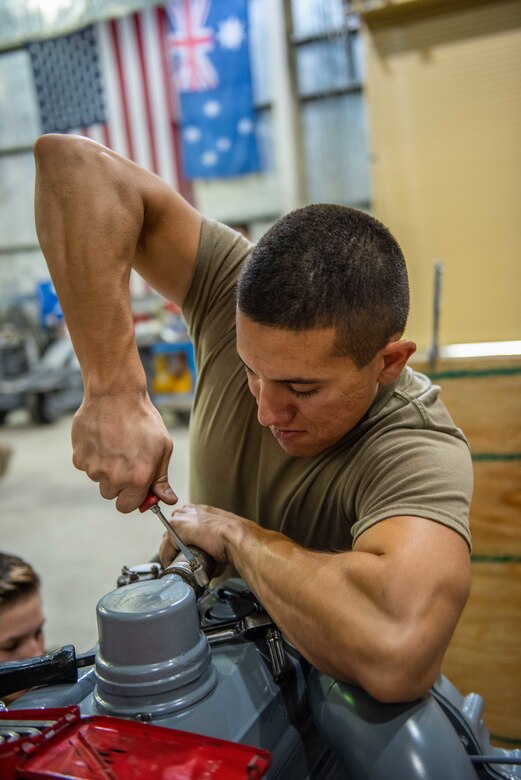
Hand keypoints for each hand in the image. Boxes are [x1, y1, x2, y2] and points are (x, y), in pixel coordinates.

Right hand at [71, 390, 176, 512]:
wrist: (115, 394)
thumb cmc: (143, 419)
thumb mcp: (163, 447)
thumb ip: (161, 478)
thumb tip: (168, 499)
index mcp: (137, 479)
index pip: (127, 506)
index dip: (132, 497)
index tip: (134, 486)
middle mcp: (113, 478)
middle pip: (111, 494)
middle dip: (118, 483)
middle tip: (125, 459)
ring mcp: (93, 468)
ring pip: (98, 478)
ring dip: (105, 467)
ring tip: (114, 443)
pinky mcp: (79, 457)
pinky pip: (85, 465)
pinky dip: (92, 456)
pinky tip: (102, 438)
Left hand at [159, 504, 251, 567]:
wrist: (236, 537)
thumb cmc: (234, 538)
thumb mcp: (222, 534)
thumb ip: (212, 540)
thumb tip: (211, 557)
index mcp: (201, 511)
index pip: (183, 525)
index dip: (182, 540)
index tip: (183, 550)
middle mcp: (189, 511)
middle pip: (172, 531)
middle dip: (175, 546)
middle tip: (179, 559)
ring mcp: (182, 517)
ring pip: (167, 539)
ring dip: (170, 552)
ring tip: (175, 564)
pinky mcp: (176, 528)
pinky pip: (165, 548)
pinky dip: (166, 558)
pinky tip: (171, 565)